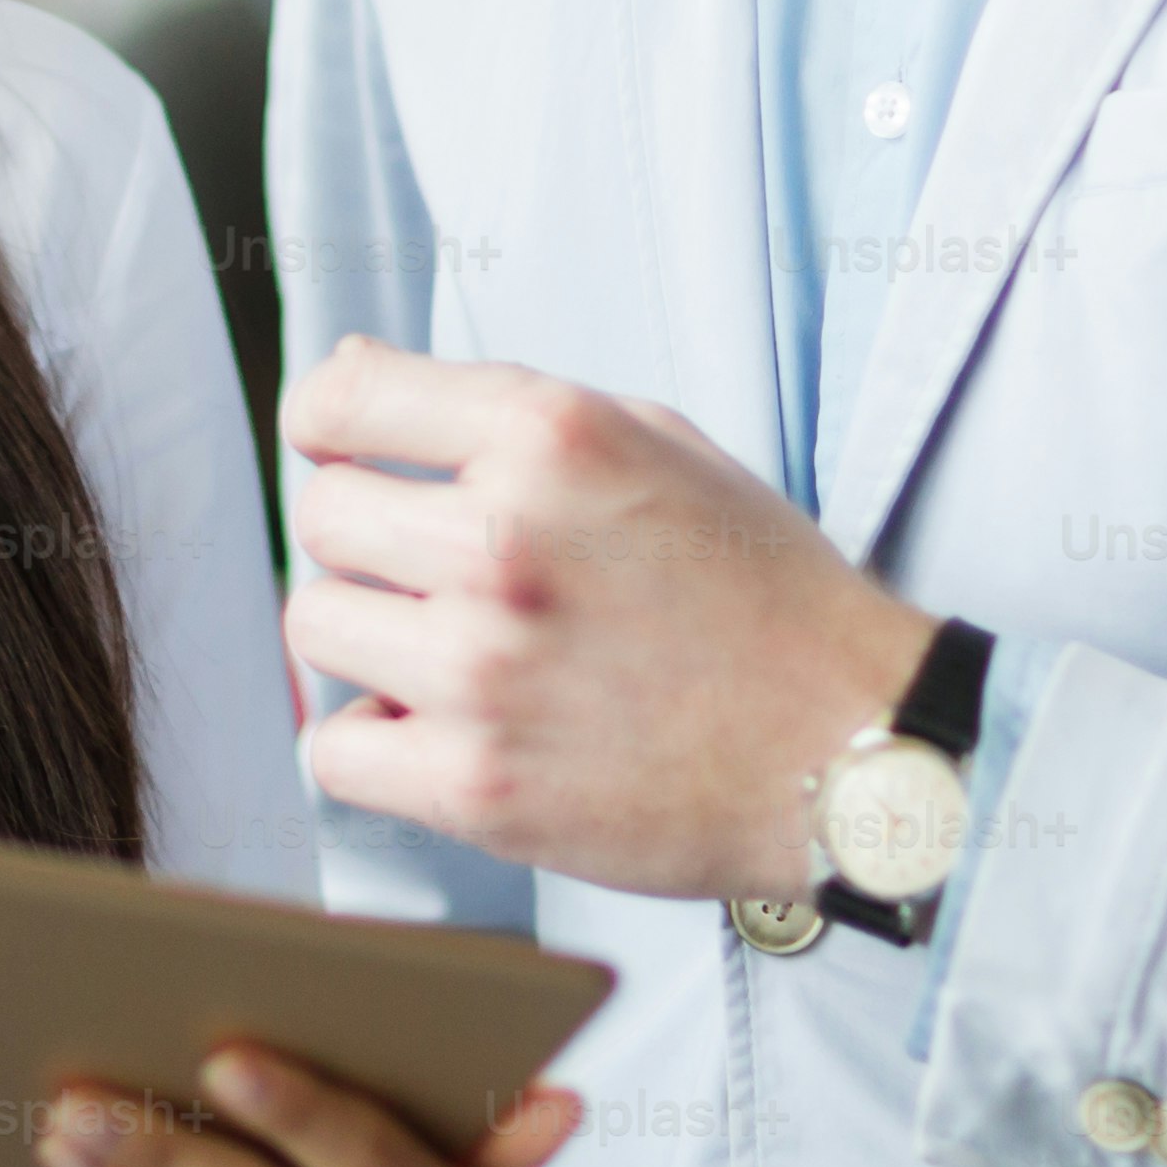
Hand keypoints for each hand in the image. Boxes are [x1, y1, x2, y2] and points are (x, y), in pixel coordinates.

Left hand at [278, 336, 939, 901]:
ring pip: (315, 627)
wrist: (852, 749)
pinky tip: (442, 730)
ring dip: (370, 642)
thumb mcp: (656, 445)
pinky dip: (374, 745)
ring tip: (454, 657)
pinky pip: (334, 748)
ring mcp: (482, 669)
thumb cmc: (766, 600)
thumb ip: (500, 408)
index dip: (329, 429)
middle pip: (320, 519)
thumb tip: (350, 380)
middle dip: (368, 544)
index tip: (346, 457)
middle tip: (436, 577)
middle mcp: (503, 543)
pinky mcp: (476, 786)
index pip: (340, 401)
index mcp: (547, 439)